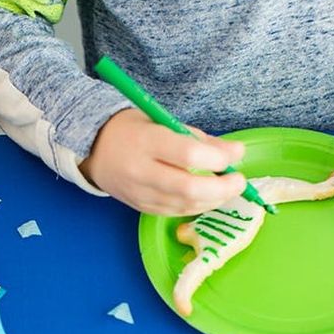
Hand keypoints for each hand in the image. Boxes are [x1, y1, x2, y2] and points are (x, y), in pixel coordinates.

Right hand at [79, 109, 246, 214]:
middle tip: (239, 182)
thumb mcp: (164, 122)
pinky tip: (207, 197)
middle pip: (188, 188)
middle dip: (222, 188)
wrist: (94, 149)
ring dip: (213, 200)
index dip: (217, 159)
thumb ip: (200, 139)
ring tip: (226, 189)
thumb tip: (236, 153)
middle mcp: (140, 170)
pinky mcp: (141, 207)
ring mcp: (139, 193)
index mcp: (146, 141)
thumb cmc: (133, 130)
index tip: (233, 157)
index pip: (188, 154)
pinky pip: (175, 212)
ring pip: (185, 205)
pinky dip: (196, 206)